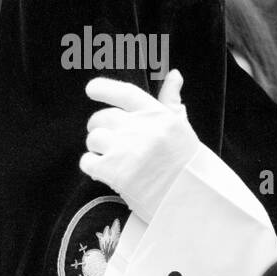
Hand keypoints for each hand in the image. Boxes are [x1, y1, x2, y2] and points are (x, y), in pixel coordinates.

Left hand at [80, 70, 200, 222]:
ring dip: (97, 149)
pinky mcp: (114, 170)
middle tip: (111, 144)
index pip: (125, 93)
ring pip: (93, 138)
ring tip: (113, 160)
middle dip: (101, 129)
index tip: (91, 89)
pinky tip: (105, 173)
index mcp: (159, 116)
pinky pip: (87, 161)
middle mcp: (143, 129)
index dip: (104, 88)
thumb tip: (174, 73)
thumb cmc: (184, 165)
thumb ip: (171, 103)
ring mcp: (127, 149)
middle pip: (102, 118)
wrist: (189, 202)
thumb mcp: (181, 130)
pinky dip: (92, 167)